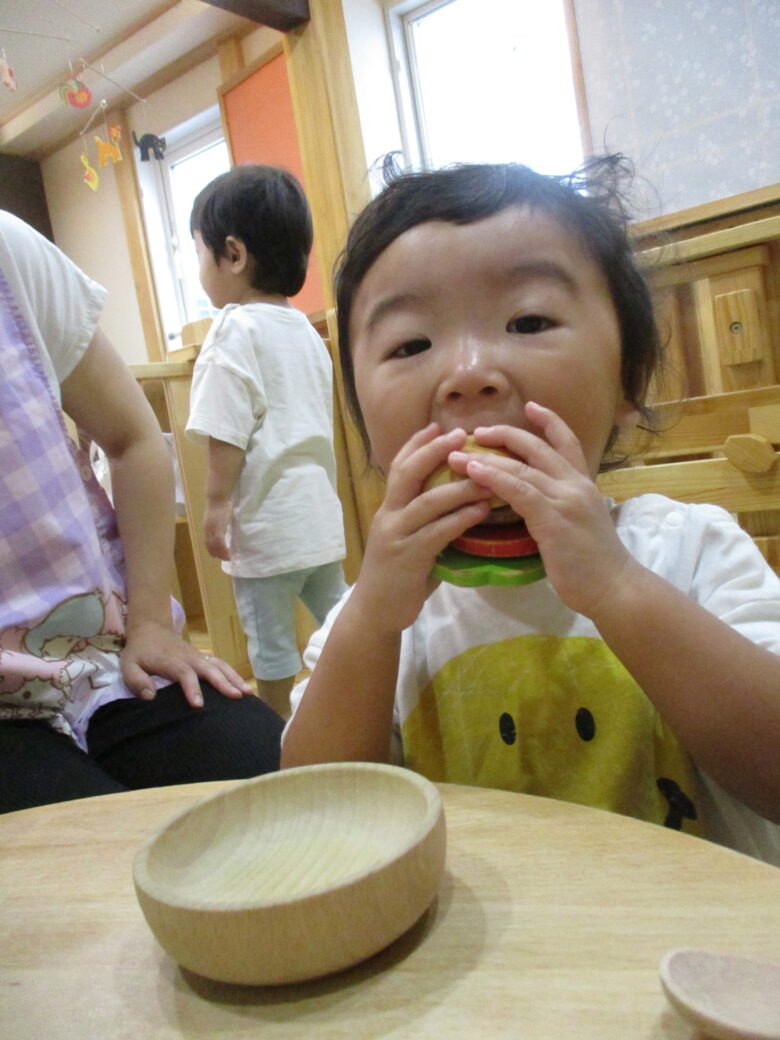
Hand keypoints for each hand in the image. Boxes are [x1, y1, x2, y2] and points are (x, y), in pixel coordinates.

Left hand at [121, 619, 251, 706]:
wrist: (150, 628)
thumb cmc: (139, 651)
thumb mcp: (128, 665)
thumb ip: (137, 681)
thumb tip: (151, 697)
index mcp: (172, 661)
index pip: (185, 674)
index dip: (192, 688)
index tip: (199, 705)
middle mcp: (189, 657)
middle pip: (210, 669)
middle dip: (224, 683)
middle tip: (237, 696)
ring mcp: (198, 656)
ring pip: (220, 666)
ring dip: (235, 678)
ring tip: (248, 693)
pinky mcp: (203, 657)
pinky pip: (221, 665)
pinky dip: (234, 675)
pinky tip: (243, 686)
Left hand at [204, 501, 231, 560]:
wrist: (217, 497)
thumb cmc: (220, 504)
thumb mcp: (218, 516)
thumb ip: (219, 524)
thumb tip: (223, 529)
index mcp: (207, 527)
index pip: (207, 542)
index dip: (211, 550)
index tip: (216, 556)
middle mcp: (208, 529)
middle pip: (210, 545)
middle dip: (217, 553)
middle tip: (224, 558)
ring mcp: (212, 529)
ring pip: (215, 545)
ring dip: (221, 553)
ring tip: (227, 557)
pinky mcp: (218, 527)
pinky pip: (220, 541)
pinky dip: (223, 548)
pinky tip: (228, 552)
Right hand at [351, 424, 492, 633]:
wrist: (375, 613)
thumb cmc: (399, 577)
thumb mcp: (410, 540)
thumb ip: (428, 521)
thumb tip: (461, 503)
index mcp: (389, 509)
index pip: (400, 467)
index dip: (417, 444)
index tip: (438, 425)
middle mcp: (389, 516)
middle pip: (409, 473)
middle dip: (435, 451)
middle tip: (462, 435)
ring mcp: (396, 536)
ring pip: (428, 501)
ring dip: (460, 485)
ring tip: (489, 474)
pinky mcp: (408, 558)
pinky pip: (438, 532)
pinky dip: (461, 518)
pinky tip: (482, 510)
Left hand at [448, 402, 635, 617]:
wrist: (613, 588)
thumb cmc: (594, 565)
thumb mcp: (580, 525)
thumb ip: (560, 507)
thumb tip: (535, 503)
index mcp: (583, 485)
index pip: (567, 442)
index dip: (549, 421)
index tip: (530, 406)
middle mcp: (576, 485)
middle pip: (538, 446)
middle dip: (506, 434)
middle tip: (477, 431)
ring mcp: (565, 499)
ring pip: (522, 467)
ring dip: (486, 457)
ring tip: (456, 454)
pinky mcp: (553, 518)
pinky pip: (517, 490)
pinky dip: (493, 478)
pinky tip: (472, 472)